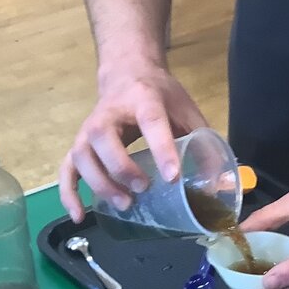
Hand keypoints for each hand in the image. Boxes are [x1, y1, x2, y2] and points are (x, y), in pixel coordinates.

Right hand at [59, 65, 207, 222]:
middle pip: (103, 139)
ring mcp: (89, 129)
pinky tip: (80, 215)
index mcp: (143, 99)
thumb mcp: (186, 110)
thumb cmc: (160, 96)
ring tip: (124, 204)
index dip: (161, 150)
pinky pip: (67, 170)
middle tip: (143, 189)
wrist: (127, 73)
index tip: (172, 177)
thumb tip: (221, 184)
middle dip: (121, 167)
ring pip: (82, 156)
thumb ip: (203, 142)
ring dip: (99, 183)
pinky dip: (69, 194)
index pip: (151, 122)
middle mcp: (109, 113)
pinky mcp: (79, 144)